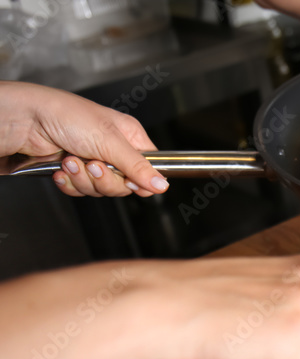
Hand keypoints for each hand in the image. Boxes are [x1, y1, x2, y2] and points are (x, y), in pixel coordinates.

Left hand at [0, 81, 167, 196]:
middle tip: (93, 163)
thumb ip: (138, 166)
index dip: (140, 179)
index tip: (129, 180)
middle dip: (104, 179)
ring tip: (71, 160)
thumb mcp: (109, 141)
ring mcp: (92, 161)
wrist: (24, 120)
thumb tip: (162, 185)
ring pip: (102, 189)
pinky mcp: (73, 171)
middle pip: (124, 184)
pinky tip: (61, 168)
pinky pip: (81, 191)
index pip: (149, 168)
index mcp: (128, 136)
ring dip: (83, 179)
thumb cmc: (65, 115)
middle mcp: (112, 150)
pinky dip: (70, 183)